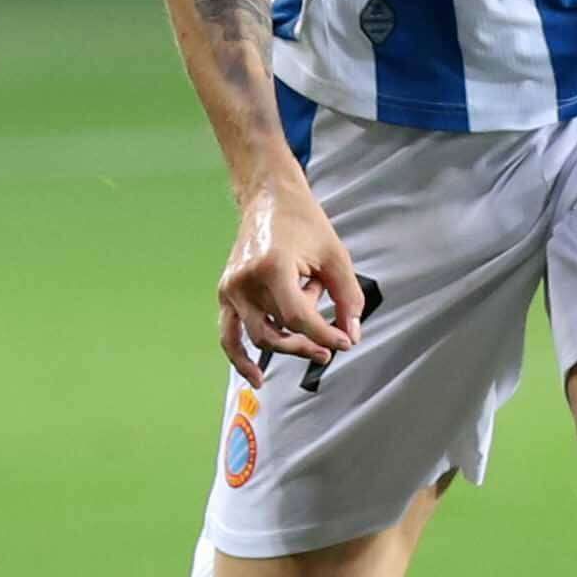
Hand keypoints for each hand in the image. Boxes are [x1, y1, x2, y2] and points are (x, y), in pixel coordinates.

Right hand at [219, 176, 361, 378]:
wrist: (268, 199)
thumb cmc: (303, 222)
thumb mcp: (335, 256)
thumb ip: (347, 298)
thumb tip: (350, 335)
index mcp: (272, 266)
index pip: (298, 317)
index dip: (324, 335)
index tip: (344, 343)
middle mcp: (245, 280)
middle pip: (278, 329)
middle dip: (308, 339)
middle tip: (333, 344)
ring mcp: (230, 288)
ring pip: (258, 336)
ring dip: (287, 346)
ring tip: (312, 351)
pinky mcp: (225, 293)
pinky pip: (229, 334)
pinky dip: (240, 358)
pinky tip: (256, 378)